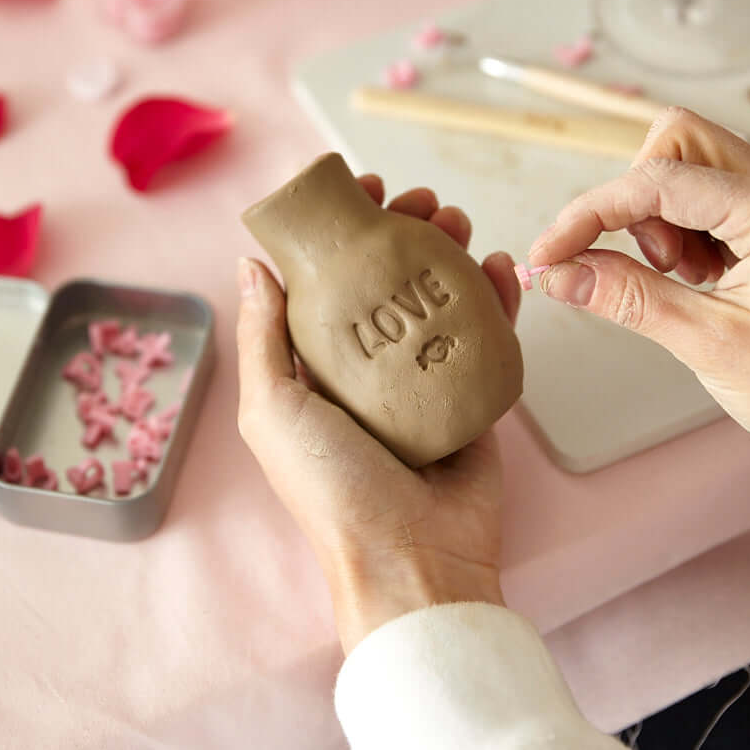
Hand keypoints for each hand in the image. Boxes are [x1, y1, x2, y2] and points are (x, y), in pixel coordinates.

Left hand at [236, 178, 520, 653]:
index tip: (361, 190)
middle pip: (387, 280)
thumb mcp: (273, 410)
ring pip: (436, 296)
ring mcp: (421, 380)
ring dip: (448, 250)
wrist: (413, 558)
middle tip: (422, 201)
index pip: (327, 280)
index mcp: (315, 367)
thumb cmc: (332, 488)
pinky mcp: (469, 394)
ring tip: (456, 221)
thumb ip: (262, 337)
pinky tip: (498, 264)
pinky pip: (485, 335)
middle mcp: (367, 368)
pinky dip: (495, 296)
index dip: (343, 231)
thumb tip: (252, 264)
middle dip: (404, 230)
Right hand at [529, 107, 749, 444]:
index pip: (657, 180)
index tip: (549, 255)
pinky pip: (702, 199)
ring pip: (686, 166)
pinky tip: (702, 277)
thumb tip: (561, 276)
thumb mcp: (713, 344)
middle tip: (652, 263)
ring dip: (659, 219)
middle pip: (678, 142)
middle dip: (636, 198)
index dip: (588, 215)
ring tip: (686, 280)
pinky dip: (680, 234)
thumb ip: (630, 302)